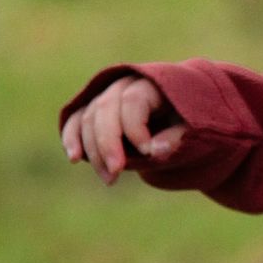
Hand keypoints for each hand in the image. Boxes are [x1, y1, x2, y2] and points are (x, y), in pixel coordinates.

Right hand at [60, 75, 187, 185]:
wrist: (174, 112)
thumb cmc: (185, 118)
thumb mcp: (191, 124)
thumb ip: (176, 136)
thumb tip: (155, 150)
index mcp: (149, 83)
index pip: (133, 100)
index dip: (135, 128)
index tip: (148, 153)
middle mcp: (122, 84)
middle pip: (105, 108)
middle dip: (107, 142)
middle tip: (116, 172)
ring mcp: (105, 95)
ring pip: (88, 118)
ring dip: (94, 151)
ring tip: (110, 179)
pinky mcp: (92, 110)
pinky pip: (75, 120)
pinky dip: (72, 138)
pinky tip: (75, 158)